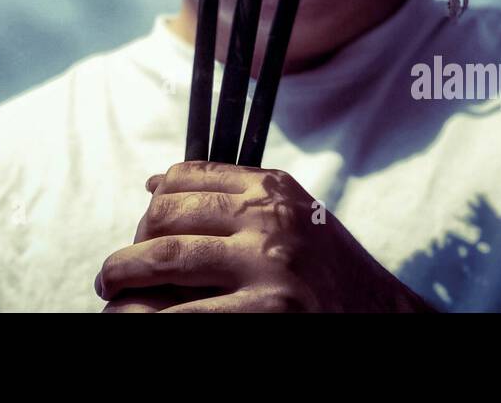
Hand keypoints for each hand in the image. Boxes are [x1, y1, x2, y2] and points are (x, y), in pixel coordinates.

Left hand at [96, 161, 434, 312]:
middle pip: (165, 215)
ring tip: (112, 297)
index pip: (185, 176)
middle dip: (129, 247)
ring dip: (121, 279)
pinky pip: (182, 315)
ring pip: (162, 260)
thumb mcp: (294, 218)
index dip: (151, 204)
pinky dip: (149, 320)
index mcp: (273, 189)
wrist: (387, 322)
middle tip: (113, 275)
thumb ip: (233, 196)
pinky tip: (139, 324)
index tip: (142, 231)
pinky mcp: (267, 314)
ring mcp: (268, 266)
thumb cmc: (331, 274)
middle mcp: (269, 219)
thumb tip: (154, 183)